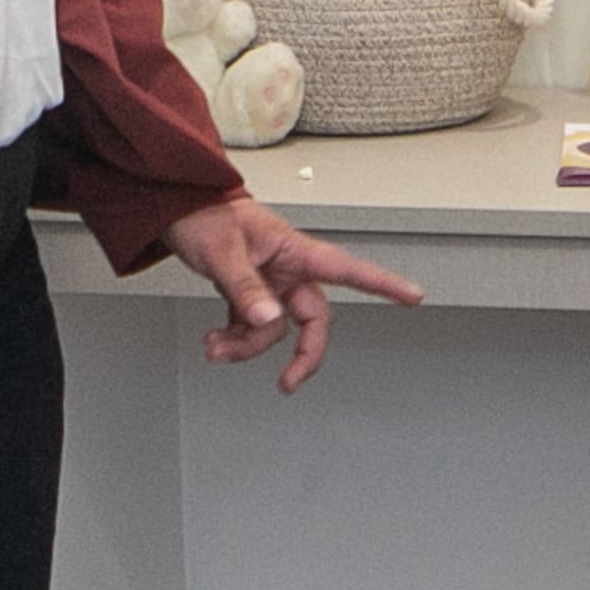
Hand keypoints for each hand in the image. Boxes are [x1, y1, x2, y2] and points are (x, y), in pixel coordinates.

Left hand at [162, 194, 423, 391]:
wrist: (177, 207)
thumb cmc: (205, 216)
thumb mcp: (223, 253)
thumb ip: (246, 289)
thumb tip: (269, 321)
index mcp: (295, 251)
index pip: (348, 270)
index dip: (383, 284)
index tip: (412, 296)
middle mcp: (288, 270)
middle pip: (312, 320)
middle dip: (299, 354)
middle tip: (287, 382)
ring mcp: (270, 283)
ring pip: (275, 330)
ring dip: (247, 346)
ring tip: (214, 345)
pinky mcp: (250, 294)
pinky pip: (253, 327)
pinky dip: (235, 339)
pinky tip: (216, 339)